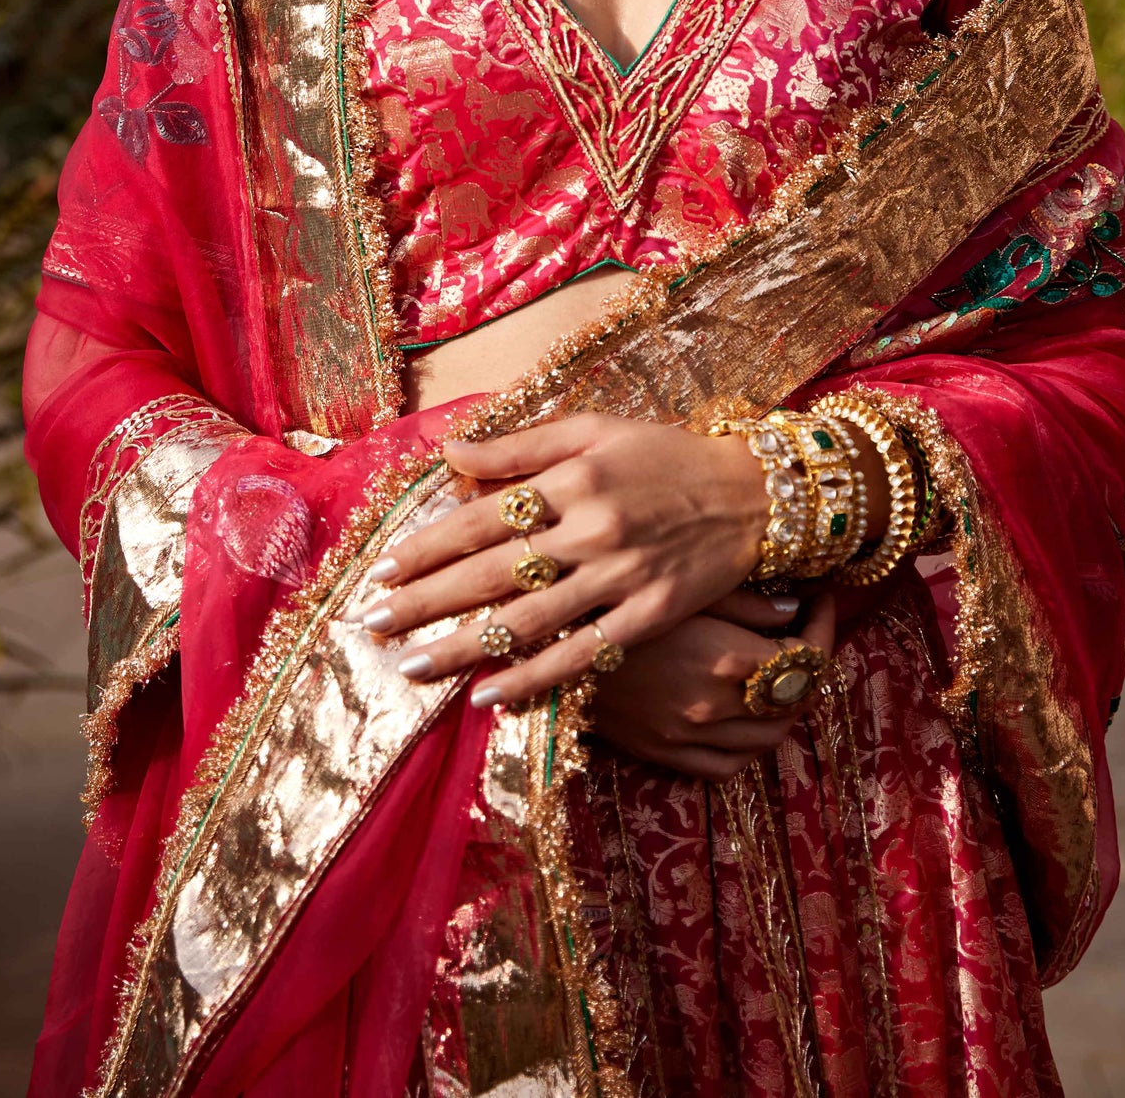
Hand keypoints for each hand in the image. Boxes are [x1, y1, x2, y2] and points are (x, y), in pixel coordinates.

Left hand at [357, 414, 768, 706]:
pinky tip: (491, 695)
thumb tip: (450, 454)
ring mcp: (620, 577)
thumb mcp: (594, 430)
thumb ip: (519, 445)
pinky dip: (534, 678)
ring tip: (414, 666)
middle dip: (425, 602)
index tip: (384, 572)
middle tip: (373, 626)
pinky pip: (582, 654)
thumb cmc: (664, 455)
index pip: (480, 518)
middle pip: (491, 573)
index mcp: (571, 479)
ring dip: (464, 647)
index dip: (427, 547)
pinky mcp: (648, 617)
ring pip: (528, 620)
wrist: (751, 494)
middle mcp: (590, 529)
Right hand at [591, 588, 835, 780]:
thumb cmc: (617, 600)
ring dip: (786, 708)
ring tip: (780, 673)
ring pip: (769, 740)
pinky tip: (744, 716)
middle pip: (796, 701)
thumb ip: (745, 604)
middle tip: (807, 633)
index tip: (819, 601)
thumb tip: (794, 610)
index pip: (807, 656)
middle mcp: (716, 705)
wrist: (547, 643)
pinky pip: (727, 767)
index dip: (823, 627)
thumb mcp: (684, 587)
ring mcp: (691, 736)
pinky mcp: (665, 754)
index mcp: (727, 658)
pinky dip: (748, 746)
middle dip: (813, 665)